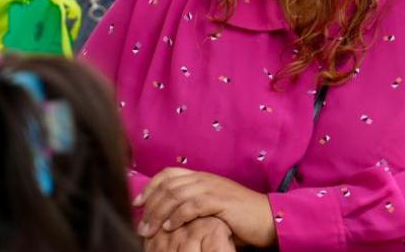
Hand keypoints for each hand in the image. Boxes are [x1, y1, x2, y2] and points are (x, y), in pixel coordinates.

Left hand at [135, 168, 275, 246]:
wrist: (267, 217)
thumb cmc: (239, 217)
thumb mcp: (212, 207)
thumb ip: (192, 207)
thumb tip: (168, 218)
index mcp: (201, 177)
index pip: (168, 174)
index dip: (150, 187)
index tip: (137, 203)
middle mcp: (205, 179)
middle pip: (168, 186)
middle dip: (150, 205)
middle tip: (140, 224)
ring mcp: (213, 188)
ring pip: (176, 195)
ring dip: (159, 213)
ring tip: (150, 230)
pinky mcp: (221, 201)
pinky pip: (193, 206)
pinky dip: (178, 216)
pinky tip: (170, 228)